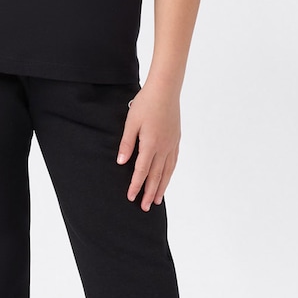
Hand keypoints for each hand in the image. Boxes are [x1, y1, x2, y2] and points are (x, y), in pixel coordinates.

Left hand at [116, 82, 180, 210]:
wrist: (165, 90)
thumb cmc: (146, 103)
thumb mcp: (131, 122)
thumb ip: (126, 144)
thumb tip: (121, 162)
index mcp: (150, 144)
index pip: (142, 171)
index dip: (136, 186)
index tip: (131, 197)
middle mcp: (163, 148)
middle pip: (156, 176)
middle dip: (150, 193)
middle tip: (145, 208)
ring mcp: (172, 144)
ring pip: (167, 171)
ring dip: (162, 187)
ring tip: (158, 200)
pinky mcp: (176, 139)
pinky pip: (173, 161)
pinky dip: (170, 173)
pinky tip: (167, 178)